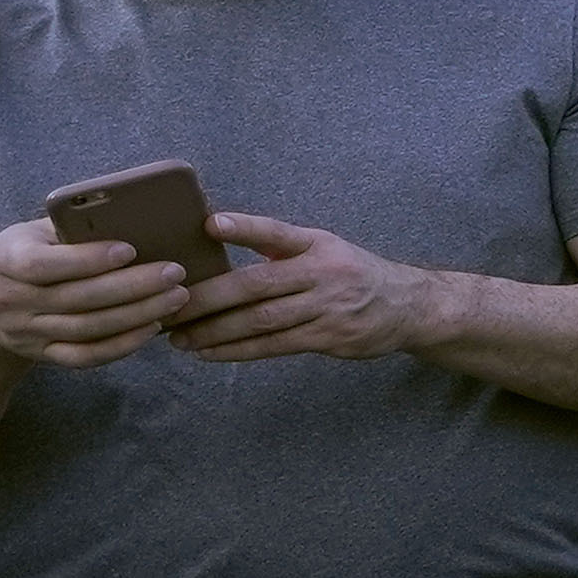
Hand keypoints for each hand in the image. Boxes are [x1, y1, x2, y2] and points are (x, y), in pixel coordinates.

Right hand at [0, 218, 198, 370]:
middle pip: (75, 298)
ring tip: (175, 298)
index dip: (87, 259)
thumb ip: (70, 227)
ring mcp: (23, 332)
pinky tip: (152, 328)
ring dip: (136, 315)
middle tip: (174, 273)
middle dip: (131, 286)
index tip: (130, 250)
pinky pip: (84, 356)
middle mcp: (8, 300)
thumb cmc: (24, 253)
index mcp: (3, 260)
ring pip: (86, 329)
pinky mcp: (40, 354)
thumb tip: (133, 216)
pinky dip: (121, 345)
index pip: (43, 264)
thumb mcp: (32, 233)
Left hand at [171, 215, 438, 367]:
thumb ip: (280, 249)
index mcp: (318, 245)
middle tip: (169, 307)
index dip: (247, 228)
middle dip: (208, 298)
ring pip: (262, 321)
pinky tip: (209, 353)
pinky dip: (238, 350)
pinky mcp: (330, 338)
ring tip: (179, 338)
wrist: (408, 306)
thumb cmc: (352, 274)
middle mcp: (324, 273)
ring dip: (215, 331)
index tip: (212, 224)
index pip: (278, 234)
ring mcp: (328, 308)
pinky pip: (275, 346)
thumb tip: (218, 242)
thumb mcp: (325, 248)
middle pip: (258, 286)